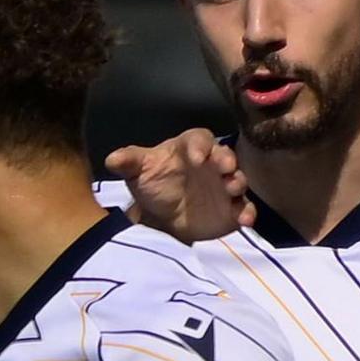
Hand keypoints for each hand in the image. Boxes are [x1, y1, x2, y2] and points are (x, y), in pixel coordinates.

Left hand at [106, 129, 252, 241]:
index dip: (200, 145)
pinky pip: (244, 208)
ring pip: (237, 180)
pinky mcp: (232, 210)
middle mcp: (213, 164)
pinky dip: (247, 213)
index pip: (200, 139)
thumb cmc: (153, 183)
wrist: (160, 216)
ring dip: (237, 183)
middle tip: (225, 167)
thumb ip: (128, 162)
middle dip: (226, 160)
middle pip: (225, 156)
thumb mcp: (138, 171)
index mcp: (191, 148)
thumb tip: (112, 160)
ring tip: (233, 189)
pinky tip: (244, 220)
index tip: (197, 156)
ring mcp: (225, 187)